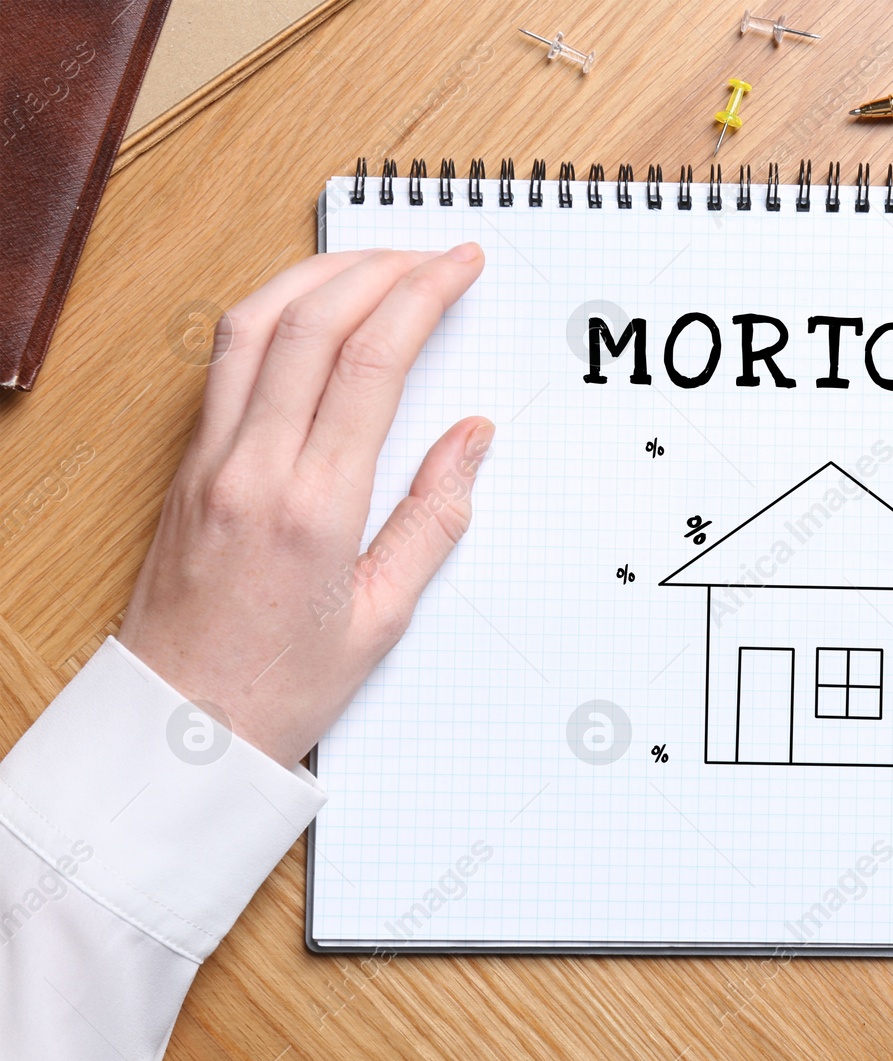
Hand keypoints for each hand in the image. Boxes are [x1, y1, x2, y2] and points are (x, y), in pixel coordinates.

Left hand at [119, 246, 489, 767]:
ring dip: (318, 275)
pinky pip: (225, 360)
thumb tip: (470, 438)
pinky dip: (273, 311)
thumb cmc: (278, 688)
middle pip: (311, 322)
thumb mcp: (381, 618)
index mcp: (312, 507)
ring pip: (254, 324)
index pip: (371, 362)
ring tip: (374, 262)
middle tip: (432, 253)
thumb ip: (433, 518)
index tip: (460, 264)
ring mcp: (208, 459)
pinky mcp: (185, 465)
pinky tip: (308, 309)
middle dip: (380, 268)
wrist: (175, 730)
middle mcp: (251, 467)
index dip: (422, 296)